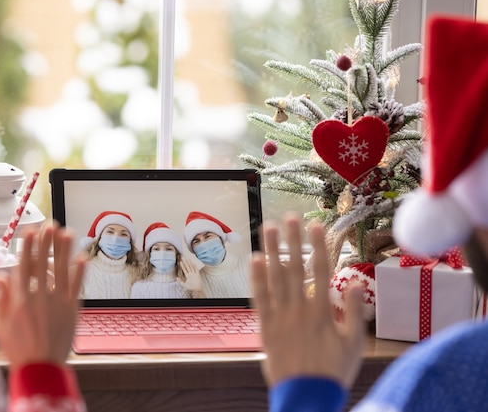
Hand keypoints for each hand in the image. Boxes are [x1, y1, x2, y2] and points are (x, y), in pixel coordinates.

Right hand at [0, 223, 85, 367]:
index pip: (24, 266)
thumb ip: (2, 299)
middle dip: (46, 242)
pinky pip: (77, 286)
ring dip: (64, 250)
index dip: (27, 247)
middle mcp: (39, 296)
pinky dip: (80, 272)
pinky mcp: (72, 309)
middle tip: (50, 224)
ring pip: (61, 270)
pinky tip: (83, 257)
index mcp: (20, 299)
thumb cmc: (19, 349)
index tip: (30, 231)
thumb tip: (0, 276)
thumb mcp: (1, 325)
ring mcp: (57, 302)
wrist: (41, 368)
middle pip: (42, 263)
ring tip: (67, 232)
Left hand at [177, 258, 204, 296]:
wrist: (196, 289)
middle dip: (185, 262)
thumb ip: (180, 281)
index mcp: (188, 276)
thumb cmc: (191, 287)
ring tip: (188, 258)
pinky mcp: (197, 274)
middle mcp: (191, 274)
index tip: (180, 262)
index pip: (184, 269)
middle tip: (183, 258)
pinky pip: (196, 269)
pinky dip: (195, 266)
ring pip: (191, 267)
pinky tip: (193, 263)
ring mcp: (194, 274)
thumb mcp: (184, 284)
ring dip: (189, 263)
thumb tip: (176, 277)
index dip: (182, 265)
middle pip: (188, 267)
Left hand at [251, 214, 364, 388]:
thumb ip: (354, 311)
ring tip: (268, 227)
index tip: (317, 225)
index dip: (319, 246)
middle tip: (289, 216)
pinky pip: (259, 298)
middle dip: (292, 240)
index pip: (320, 271)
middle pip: (295, 267)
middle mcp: (299, 309)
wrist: (306, 397)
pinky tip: (254, 260)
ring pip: (274, 277)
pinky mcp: (265, 327)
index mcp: (322, 312)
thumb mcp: (355, 344)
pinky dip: (256, 278)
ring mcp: (279, 317)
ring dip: (271, 250)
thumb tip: (353, 281)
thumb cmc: (333, 371)